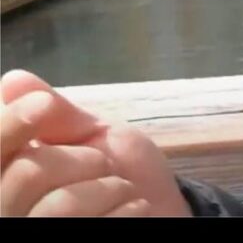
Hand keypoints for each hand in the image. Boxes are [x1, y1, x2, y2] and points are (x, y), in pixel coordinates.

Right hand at [1, 70, 192, 216]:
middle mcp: (10, 208)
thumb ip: (58, 117)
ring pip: (57, 206)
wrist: (162, 214)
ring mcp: (34, 230)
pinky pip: (82, 225)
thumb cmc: (125, 174)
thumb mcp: (97, 136)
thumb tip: (14, 81)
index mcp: (10, 173)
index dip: (10, 124)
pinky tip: (134, 209)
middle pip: (26, 174)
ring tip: (124, 190)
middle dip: (82, 160)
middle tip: (106, 165)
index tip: (43, 104)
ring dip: (109, 188)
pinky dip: (125, 210)